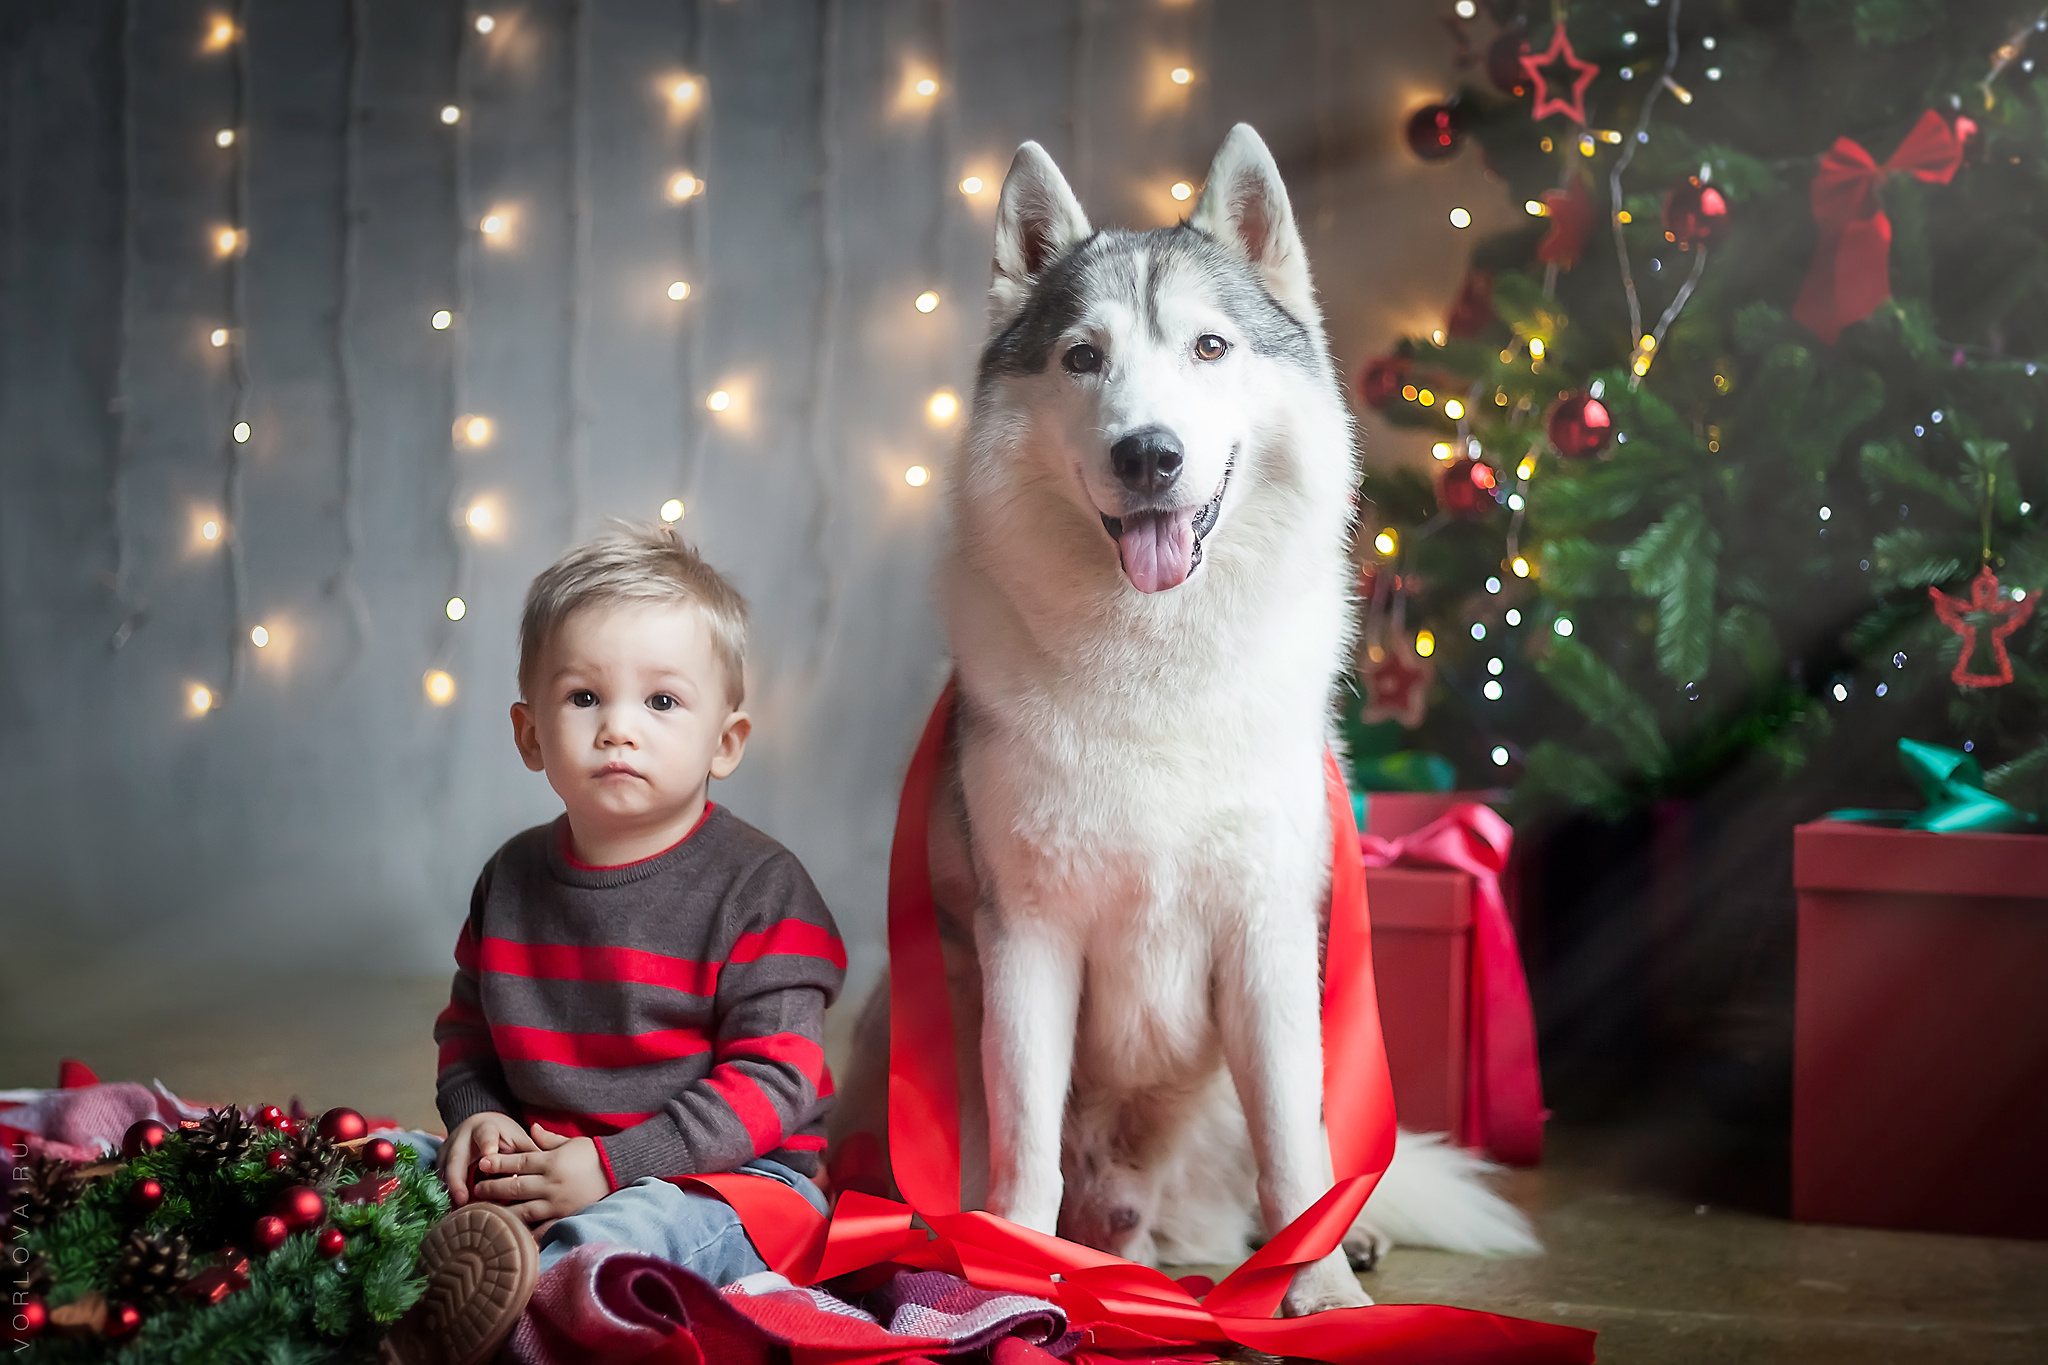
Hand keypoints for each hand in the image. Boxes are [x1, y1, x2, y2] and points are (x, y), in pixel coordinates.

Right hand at [440, 1112, 537, 1206]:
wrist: (482, 1126)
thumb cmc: (505, 1136)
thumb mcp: (518, 1139)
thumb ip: (529, 1153)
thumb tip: (548, 1170)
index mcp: (486, 1128)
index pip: (486, 1135)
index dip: (487, 1145)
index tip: (489, 1156)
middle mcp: (462, 1137)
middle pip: (456, 1157)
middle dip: (457, 1180)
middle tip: (463, 1200)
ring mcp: (448, 1149)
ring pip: (444, 1172)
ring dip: (449, 1193)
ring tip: (457, 1213)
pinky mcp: (440, 1162)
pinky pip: (441, 1181)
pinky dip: (446, 1197)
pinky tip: (453, 1213)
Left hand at [471, 1123, 609, 1225]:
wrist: (617, 1171)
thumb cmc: (593, 1154)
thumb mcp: (571, 1142)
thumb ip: (548, 1138)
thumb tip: (532, 1129)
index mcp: (551, 1162)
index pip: (519, 1162)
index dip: (499, 1163)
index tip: (482, 1163)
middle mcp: (551, 1183)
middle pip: (515, 1187)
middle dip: (493, 1188)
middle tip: (476, 1190)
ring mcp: (557, 1202)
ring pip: (523, 1210)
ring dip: (502, 1212)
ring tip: (486, 1213)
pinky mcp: (564, 1216)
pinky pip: (541, 1228)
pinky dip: (527, 1233)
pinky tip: (512, 1235)